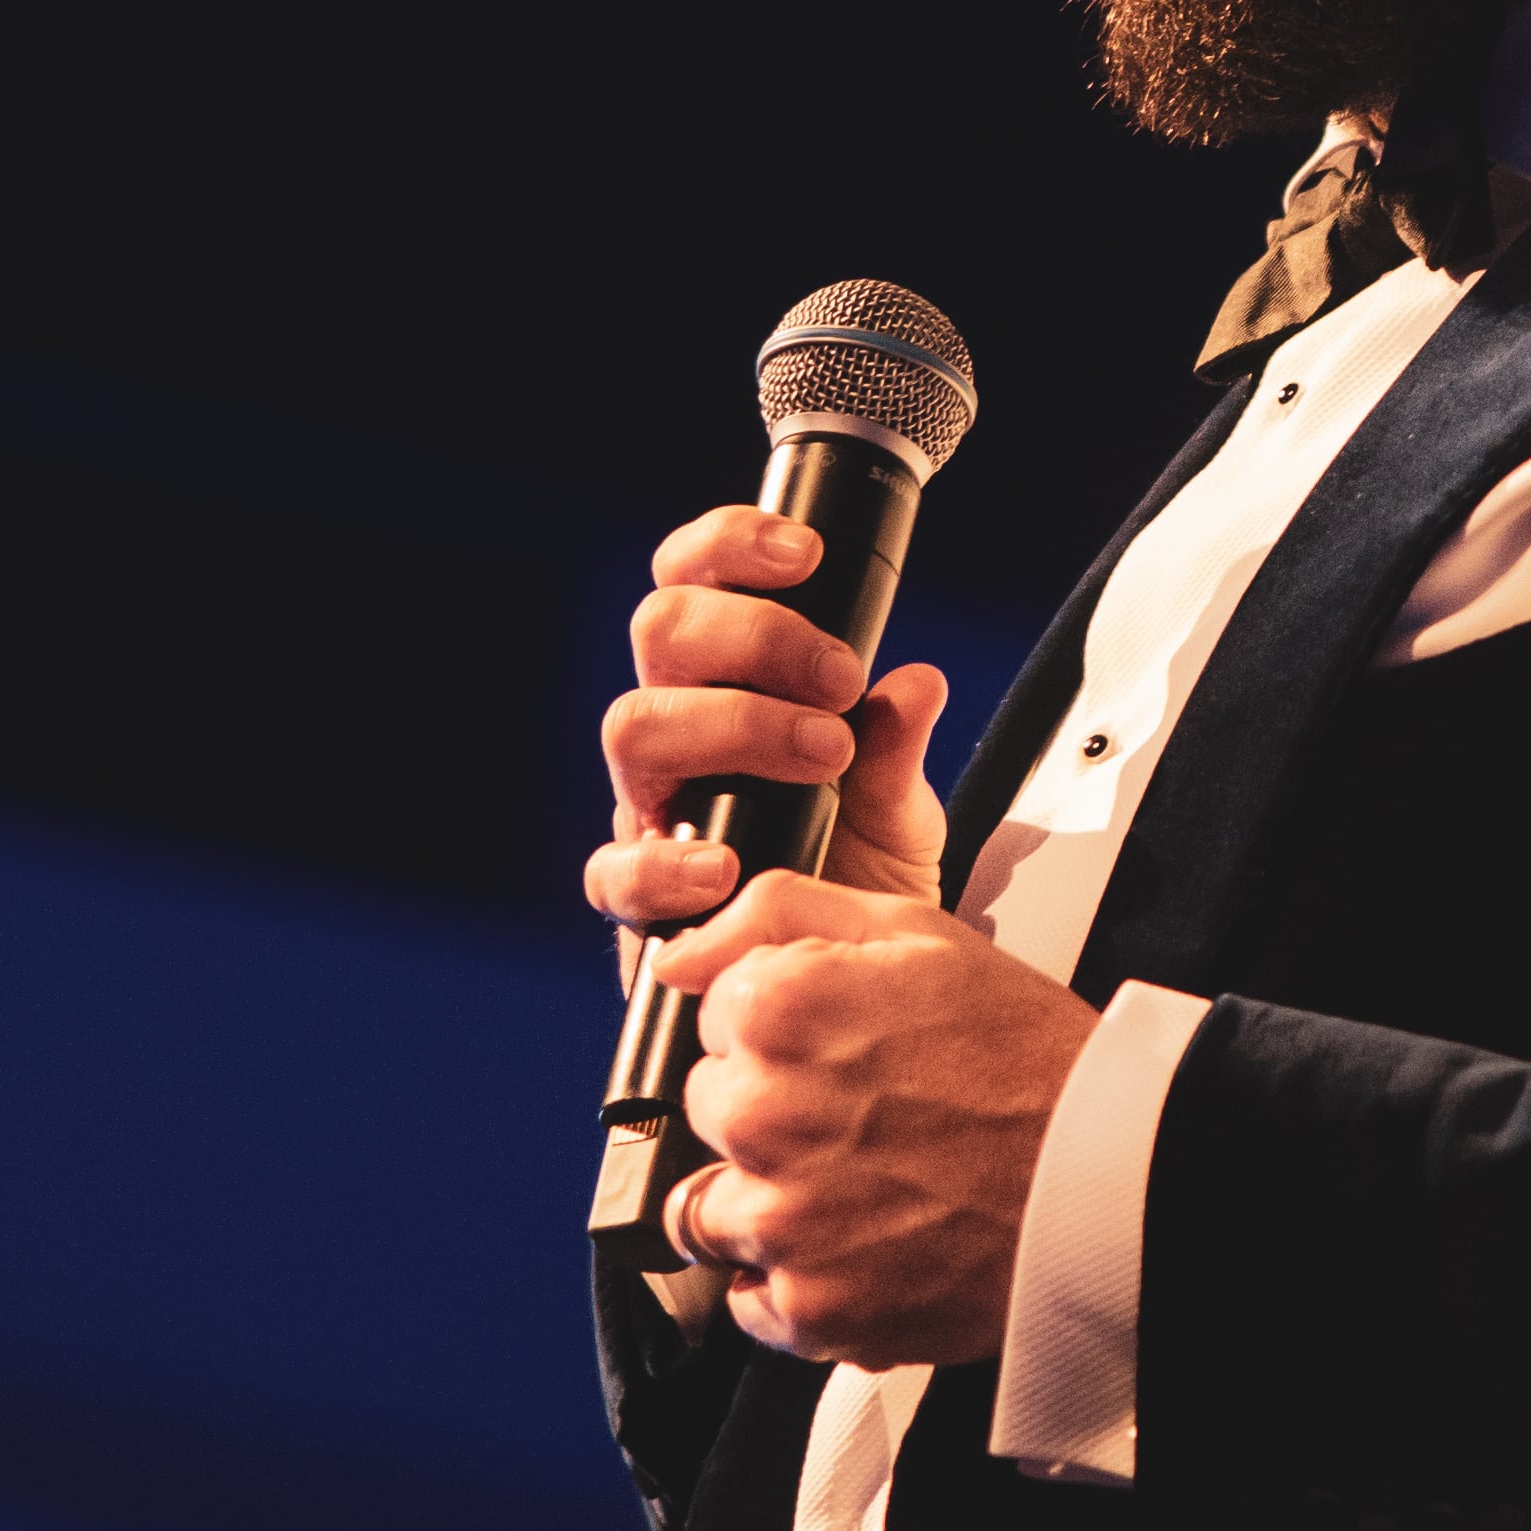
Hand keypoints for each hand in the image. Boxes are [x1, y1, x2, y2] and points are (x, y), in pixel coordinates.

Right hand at [575, 499, 957, 934]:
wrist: (839, 984)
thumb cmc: (854, 876)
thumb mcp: (901, 813)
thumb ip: (897, 751)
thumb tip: (916, 684)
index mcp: (725, 684)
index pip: (692, 580)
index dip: (730, 545)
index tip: (806, 553)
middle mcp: (677, 731)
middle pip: (661, 630)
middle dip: (755, 635)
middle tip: (839, 679)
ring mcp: (649, 806)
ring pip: (632, 725)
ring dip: (732, 724)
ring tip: (816, 754)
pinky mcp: (640, 896)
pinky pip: (614, 868)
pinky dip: (664, 861)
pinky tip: (724, 865)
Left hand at [649, 864, 1094, 1368]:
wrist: (1114, 1173)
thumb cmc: (1028, 1054)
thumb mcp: (915, 933)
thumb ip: (776, 914)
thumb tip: (680, 955)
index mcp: (779, 1012)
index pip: (708, 1017)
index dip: (774, 1027)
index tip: (834, 1046)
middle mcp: (764, 1117)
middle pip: (709, 1111)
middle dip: (767, 1110)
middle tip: (859, 1115)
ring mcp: (785, 1222)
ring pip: (710, 1211)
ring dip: (765, 1201)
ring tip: (856, 1188)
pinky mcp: (815, 1308)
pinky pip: (751, 1299)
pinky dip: (794, 1282)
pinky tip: (860, 1247)